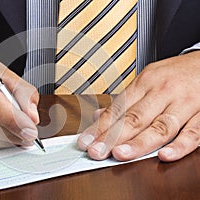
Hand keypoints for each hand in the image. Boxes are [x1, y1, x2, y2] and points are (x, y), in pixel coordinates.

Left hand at [77, 51, 199, 161]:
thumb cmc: (175, 74)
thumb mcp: (147, 79)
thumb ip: (124, 101)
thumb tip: (99, 116)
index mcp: (145, 83)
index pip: (117, 109)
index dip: (100, 127)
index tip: (86, 141)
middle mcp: (162, 92)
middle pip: (134, 118)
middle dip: (112, 137)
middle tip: (96, 151)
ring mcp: (184, 104)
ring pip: (160, 126)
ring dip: (139, 142)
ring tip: (120, 154)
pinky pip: (193, 132)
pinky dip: (180, 144)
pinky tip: (165, 154)